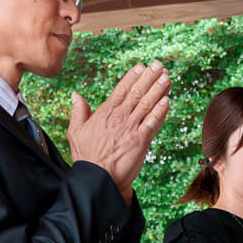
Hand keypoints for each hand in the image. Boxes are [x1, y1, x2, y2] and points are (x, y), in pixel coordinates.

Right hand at [67, 60, 170, 205]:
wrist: (97, 178)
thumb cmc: (86, 157)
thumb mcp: (76, 131)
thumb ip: (78, 111)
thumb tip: (75, 95)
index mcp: (104, 113)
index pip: (121, 90)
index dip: (132, 77)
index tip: (141, 66)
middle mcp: (119, 117)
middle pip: (137, 93)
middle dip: (149, 77)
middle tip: (160, 65)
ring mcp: (131, 128)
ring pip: (147, 104)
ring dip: (158, 89)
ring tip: (167, 77)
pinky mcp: (140, 141)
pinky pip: (152, 122)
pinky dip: (160, 111)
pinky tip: (167, 100)